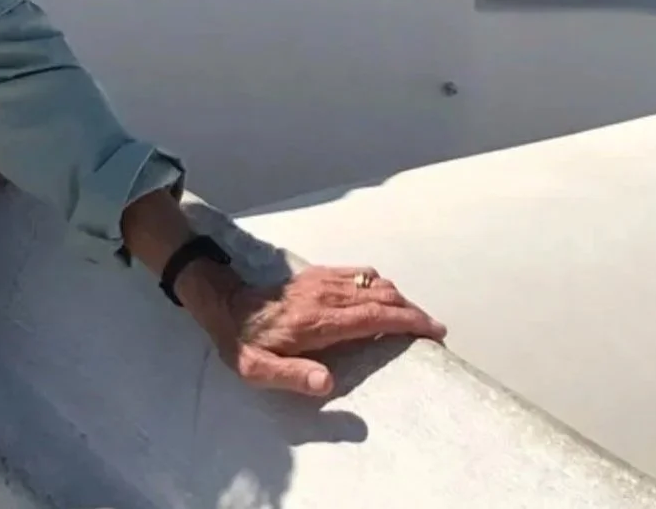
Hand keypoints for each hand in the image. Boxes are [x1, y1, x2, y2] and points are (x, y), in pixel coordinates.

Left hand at [182, 261, 446, 397]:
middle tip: (434, 329)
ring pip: (372, 282)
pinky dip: (379, 285)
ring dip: (398, 298)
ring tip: (414, 318)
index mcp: (318, 320)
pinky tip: (385, 297)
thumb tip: (330, 383)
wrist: (221, 301)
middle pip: (381, 296)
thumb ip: (293, 376)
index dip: (408, 322)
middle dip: (412, 312)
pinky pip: (357, 273)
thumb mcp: (257, 369)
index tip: (433, 331)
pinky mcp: (315, 274)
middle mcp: (325, 295)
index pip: (374, 316)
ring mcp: (321, 280)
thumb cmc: (241, 341)